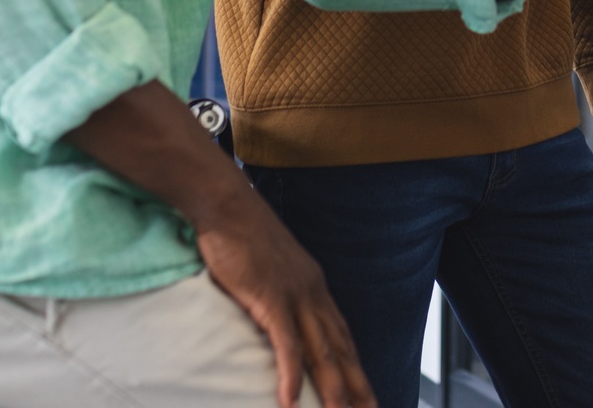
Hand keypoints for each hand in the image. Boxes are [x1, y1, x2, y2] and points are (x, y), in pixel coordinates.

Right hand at [194, 182, 373, 407]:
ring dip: (333, 390)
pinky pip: (286, 344)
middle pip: (341, 348)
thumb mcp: (270, 267)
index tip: (365, 393)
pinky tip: (290, 401)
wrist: (227, 204)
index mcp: (314, 286)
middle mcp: (313, 292)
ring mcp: (295, 295)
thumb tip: (276, 314)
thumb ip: (279, 291)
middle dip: (357, 386)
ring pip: (322, 351)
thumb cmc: (241, 234)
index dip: (355, 367)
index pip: (342, 335)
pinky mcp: (270, 298)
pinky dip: (291, 375)